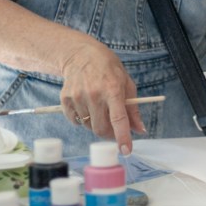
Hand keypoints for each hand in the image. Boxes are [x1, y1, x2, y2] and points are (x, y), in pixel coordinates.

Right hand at [59, 41, 143, 155]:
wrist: (82, 55)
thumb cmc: (109, 69)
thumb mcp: (126, 83)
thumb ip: (133, 108)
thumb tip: (139, 130)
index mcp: (113, 89)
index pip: (119, 118)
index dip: (123, 137)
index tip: (126, 150)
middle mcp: (94, 94)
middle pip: (101, 128)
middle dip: (109, 134)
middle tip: (114, 130)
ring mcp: (78, 96)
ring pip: (88, 126)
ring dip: (96, 124)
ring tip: (99, 109)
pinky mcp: (65, 99)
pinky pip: (75, 121)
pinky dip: (82, 120)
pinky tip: (86, 107)